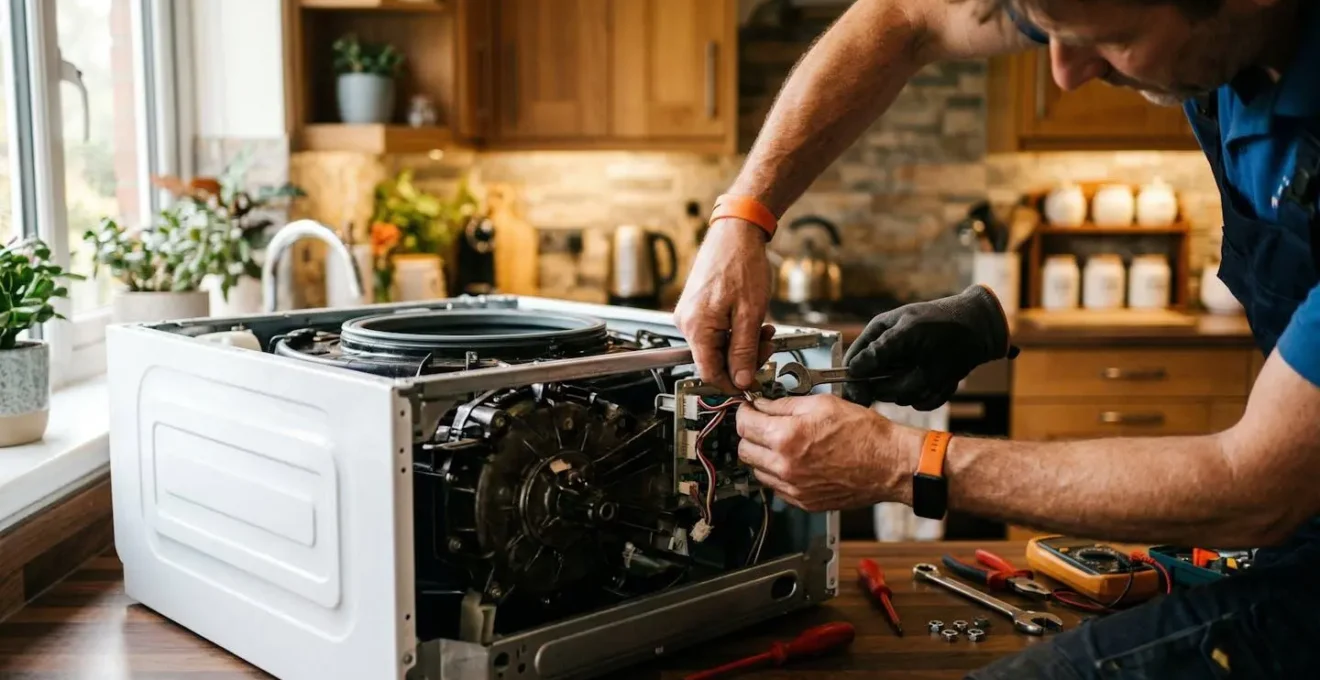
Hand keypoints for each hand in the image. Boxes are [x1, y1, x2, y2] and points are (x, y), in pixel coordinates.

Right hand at [673, 218, 775, 390]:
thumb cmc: (741, 263)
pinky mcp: (697, 307)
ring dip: (743, 342)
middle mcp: (687, 323)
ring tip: (763, 327)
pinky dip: (736, 329)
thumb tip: (742, 380)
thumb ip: (745, 352)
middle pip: (715, 359)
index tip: (751, 385)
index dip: (733, 384)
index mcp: (696, 327)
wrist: (736, 232)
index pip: (709, 373)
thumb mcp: (750, 314)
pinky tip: (751, 319)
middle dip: (744, 357)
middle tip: (767, 344)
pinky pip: (716, 330)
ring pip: (718, 345)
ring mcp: (690, 314)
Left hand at [734, 394, 916, 511]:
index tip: (749, 409)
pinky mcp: (803, 502)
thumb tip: (763, 405)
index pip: (743, 424)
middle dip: (750, 434)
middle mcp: (785, 466)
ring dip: (762, 455)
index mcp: (787, 438)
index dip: (745, 412)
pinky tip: (794, 461)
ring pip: (757, 470)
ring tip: (782, 443)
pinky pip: (776, 487)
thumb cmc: (865, 434)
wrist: (890, 464)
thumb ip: (785, 404)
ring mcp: (793, 488)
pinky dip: (778, 473)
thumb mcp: (822, 404)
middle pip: (744, 450)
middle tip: (763, 424)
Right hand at [843, 285, 1012, 410]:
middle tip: (918, 372)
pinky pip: (924, 400)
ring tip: (940, 371)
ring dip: (923, 388)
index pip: (853, 364)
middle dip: (900, 384)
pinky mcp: (925, 385)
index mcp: (879, 335)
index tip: (862, 398)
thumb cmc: (945, 325)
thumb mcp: (910, 333)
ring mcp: (907, 371)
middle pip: (878, 387)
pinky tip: (948, 378)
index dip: (855, 382)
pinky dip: (937, 392)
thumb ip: (880, 352)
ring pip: (903, 396)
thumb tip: (853, 369)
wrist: (982, 329)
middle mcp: (889, 356)